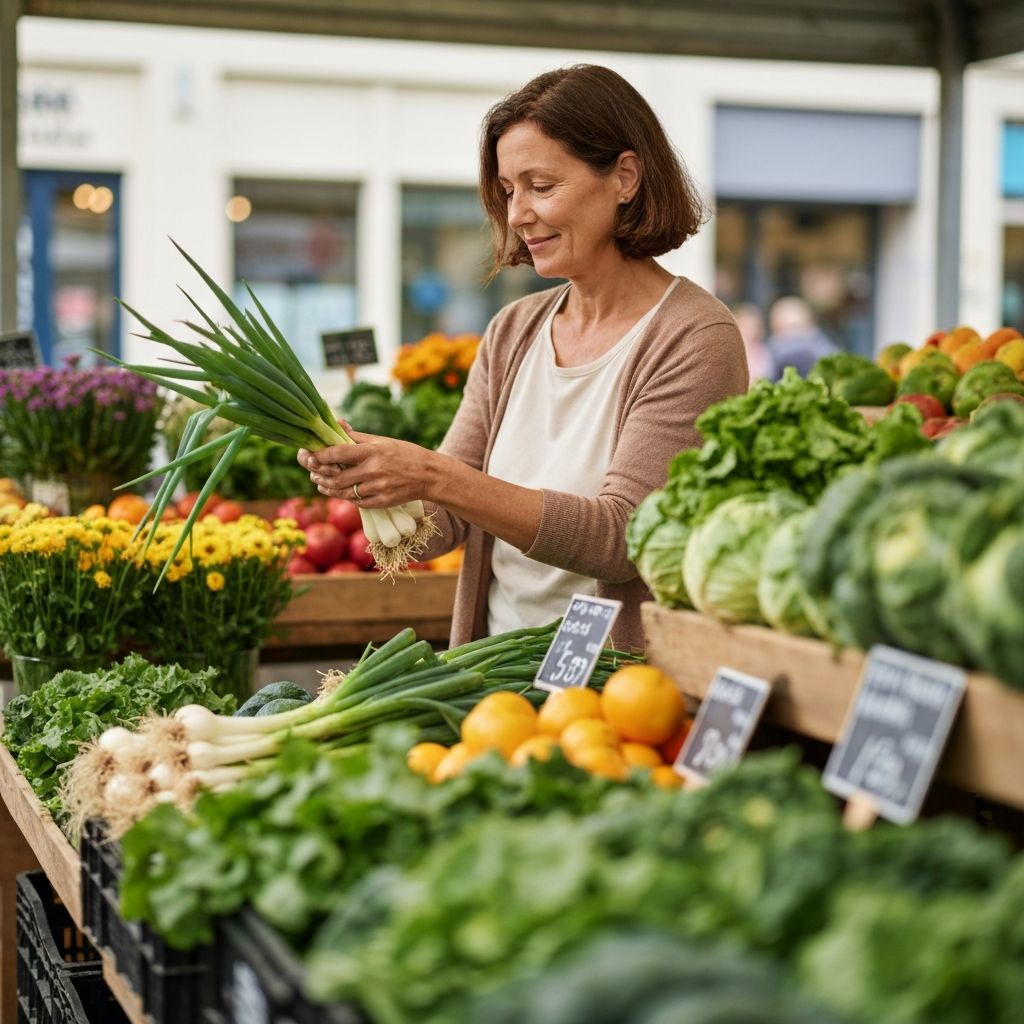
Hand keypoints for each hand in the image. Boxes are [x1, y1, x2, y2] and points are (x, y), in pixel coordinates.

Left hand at [297, 429, 435, 508]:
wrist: (429, 475)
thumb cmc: (404, 454)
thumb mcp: (382, 441)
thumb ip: (356, 437)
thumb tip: (337, 424)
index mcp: (372, 451)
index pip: (338, 453)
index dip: (320, 456)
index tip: (310, 456)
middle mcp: (374, 470)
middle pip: (337, 477)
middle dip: (321, 477)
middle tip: (313, 474)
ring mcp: (378, 488)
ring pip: (345, 493)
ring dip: (329, 489)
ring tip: (321, 485)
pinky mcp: (383, 502)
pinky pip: (357, 502)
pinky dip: (346, 498)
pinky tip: (340, 493)